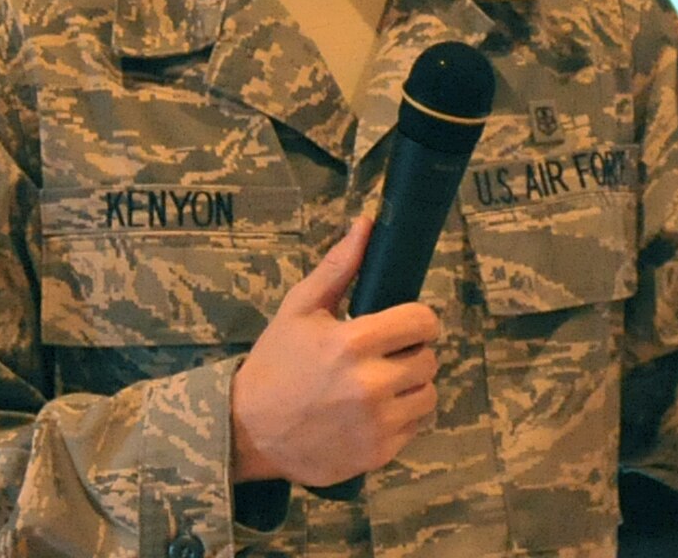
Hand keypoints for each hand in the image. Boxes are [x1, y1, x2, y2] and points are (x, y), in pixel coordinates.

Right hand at [231, 215, 441, 488]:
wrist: (247, 430)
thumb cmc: (276, 361)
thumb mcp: (300, 307)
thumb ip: (339, 266)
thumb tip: (367, 221)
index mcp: (354, 343)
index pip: (423, 322)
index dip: (419, 319)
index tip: (405, 324)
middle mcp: (371, 385)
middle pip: (429, 359)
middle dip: (413, 352)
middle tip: (389, 354)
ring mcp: (376, 425)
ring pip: (428, 396)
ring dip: (413, 386)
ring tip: (386, 383)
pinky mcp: (376, 456)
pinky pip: (415, 429)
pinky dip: (403, 419)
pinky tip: (377, 412)